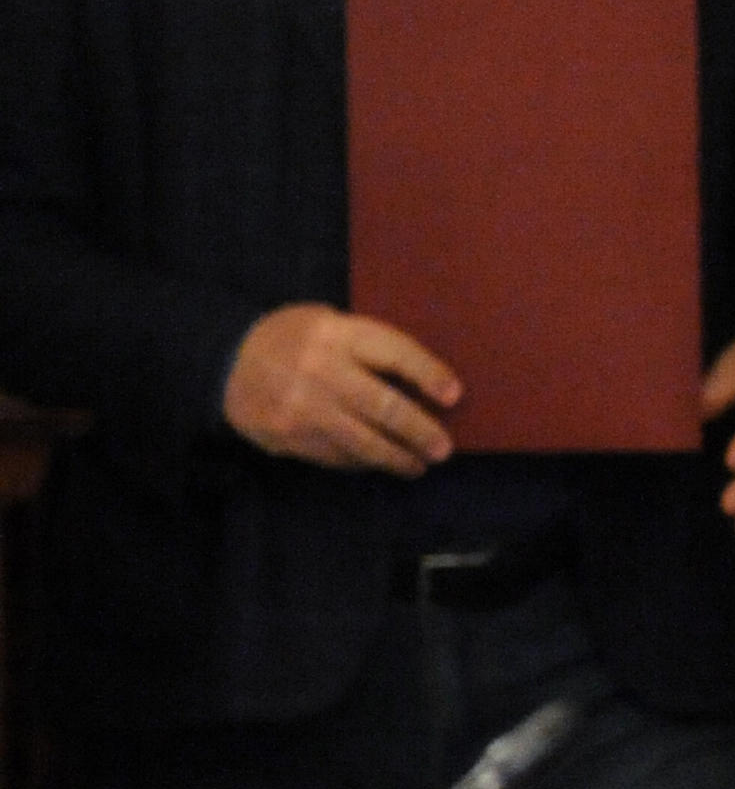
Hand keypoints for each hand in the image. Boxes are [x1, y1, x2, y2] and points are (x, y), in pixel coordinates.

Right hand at [223, 304, 456, 473]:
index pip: (395, 354)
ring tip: (419, 465)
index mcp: (338, 334)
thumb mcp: (328, 323)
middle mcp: (322, 371)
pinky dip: (363, 462)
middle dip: (420, 431)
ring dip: (397, 457)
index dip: (429, 375)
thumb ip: (366, 347)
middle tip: (444, 449)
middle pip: (384, 406)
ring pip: (362, 441)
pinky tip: (379, 463)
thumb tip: (421, 383)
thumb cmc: (293, 338)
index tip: (454, 396)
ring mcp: (303, 408)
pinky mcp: (288, 437)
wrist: (225, 361)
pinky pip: (337, 456)